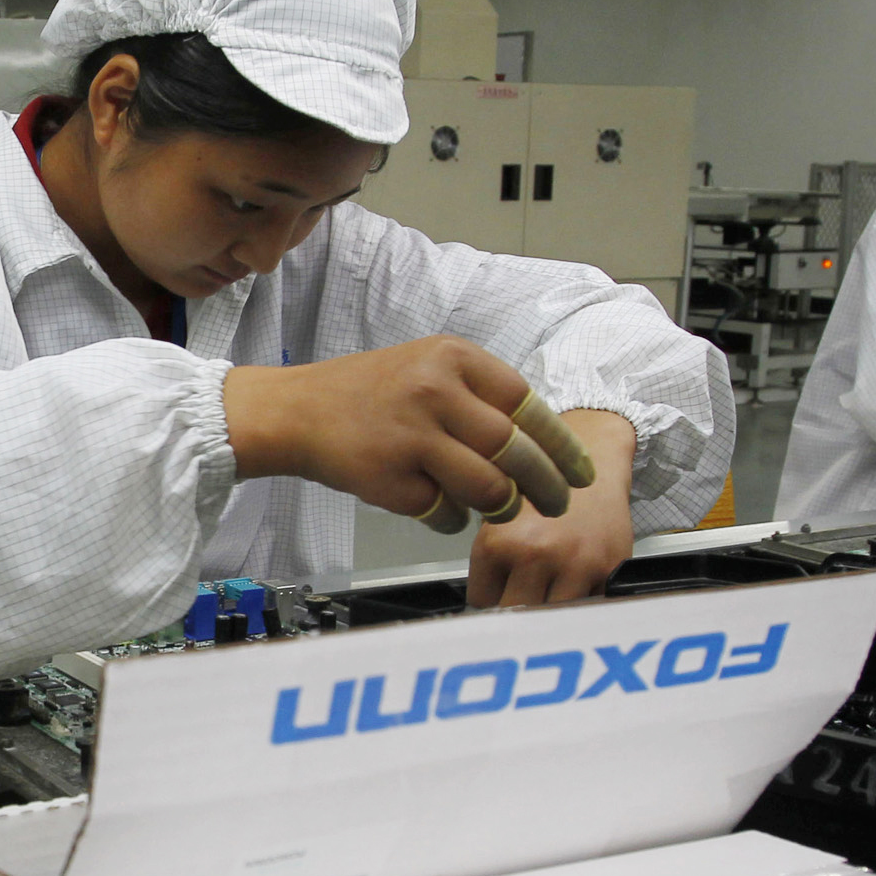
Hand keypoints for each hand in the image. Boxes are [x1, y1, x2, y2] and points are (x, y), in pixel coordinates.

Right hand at [223, 336, 596, 524]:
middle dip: (547, 485)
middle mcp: (435, 390)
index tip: (580, 471)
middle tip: (558, 504)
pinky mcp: (390, 478)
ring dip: (501, 506)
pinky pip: (446, 512)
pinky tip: (439, 507)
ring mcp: (411, 435)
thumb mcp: (426, 368)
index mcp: (452, 357)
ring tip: (499, 509)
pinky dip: (452, 518)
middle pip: (516, 450)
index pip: (527, 404)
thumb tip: (541, 443)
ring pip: (489, 487)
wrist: (296, 411)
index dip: (560, 444)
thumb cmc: (365, 394)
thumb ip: (479, 396)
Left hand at [467, 412, 637, 607]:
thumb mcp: (498, 515)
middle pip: (516, 613)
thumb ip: (490, 559)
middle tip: (521, 592)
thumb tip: (482, 602)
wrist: (593, 457)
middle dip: (516, 607)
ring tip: (549, 583)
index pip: (482, 601)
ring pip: (553, 615)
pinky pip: (589, 605)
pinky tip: (576, 576)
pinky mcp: (609, 569)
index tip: (496, 591)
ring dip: (551, 605)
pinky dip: (582, 598)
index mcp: (499, 543)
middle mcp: (536, 555)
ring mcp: (575, 565)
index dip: (489, 597)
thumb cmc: (543, 485)